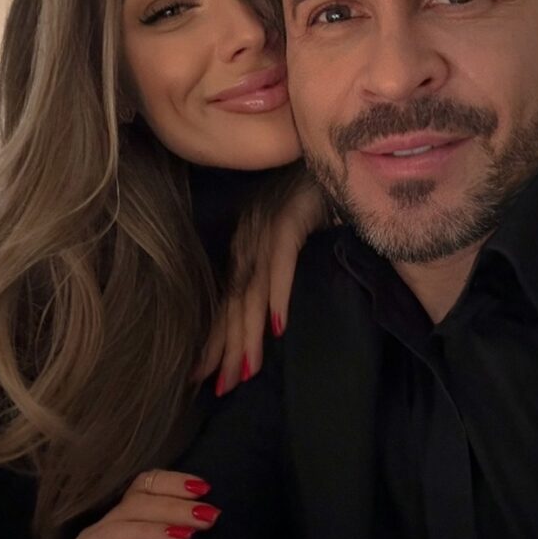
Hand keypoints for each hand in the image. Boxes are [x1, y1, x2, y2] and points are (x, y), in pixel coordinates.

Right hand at [36, 470, 219, 538]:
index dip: (173, 483)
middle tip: (208, 517)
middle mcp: (102, 530)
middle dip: (175, 507)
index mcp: (123, 521)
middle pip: (136, 503)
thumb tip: (210, 524)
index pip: (144, 486)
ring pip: (116, 529)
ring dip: (152, 531)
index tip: (204, 489)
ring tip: (183, 538)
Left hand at [200, 178, 326, 394]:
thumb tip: (272, 311)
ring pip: (253, 289)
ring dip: (246, 333)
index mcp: (247, 243)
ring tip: (241, 374)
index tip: (201, 376)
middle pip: (234, 301)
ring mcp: (267, 226)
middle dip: (224, 348)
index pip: (228, 299)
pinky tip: (276, 327)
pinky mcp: (292, 215)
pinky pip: (283, 260)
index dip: (216, 338)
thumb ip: (281, 263)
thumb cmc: (316, 189)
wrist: (336, 149)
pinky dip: (279, 293)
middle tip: (215, 389)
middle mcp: (249, 237)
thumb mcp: (293, 230)